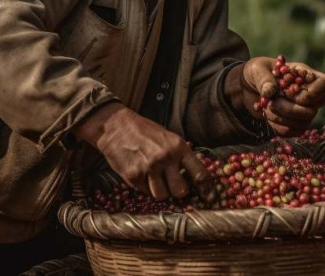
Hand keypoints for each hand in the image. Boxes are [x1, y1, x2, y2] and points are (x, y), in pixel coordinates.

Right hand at [72, 103, 212, 200]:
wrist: (115, 126)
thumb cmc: (144, 132)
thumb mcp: (168, 138)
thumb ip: (180, 156)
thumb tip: (194, 178)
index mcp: (179, 147)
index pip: (199, 173)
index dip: (206, 189)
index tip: (208, 198)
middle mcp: (166, 158)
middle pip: (181, 191)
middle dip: (177, 191)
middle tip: (172, 185)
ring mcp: (149, 168)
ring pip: (162, 195)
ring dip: (159, 191)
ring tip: (154, 178)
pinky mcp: (133, 176)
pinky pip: (145, 192)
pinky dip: (144, 187)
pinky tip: (141, 174)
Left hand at [228, 57, 324, 136]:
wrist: (248, 87)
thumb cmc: (257, 73)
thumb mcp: (256, 69)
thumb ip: (263, 78)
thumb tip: (271, 92)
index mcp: (305, 75)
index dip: (316, 91)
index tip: (293, 91)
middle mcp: (309, 94)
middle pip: (313, 109)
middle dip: (289, 108)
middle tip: (272, 100)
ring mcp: (304, 111)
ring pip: (303, 123)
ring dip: (280, 117)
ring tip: (267, 106)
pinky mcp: (294, 124)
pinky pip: (292, 132)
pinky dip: (277, 126)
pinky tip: (268, 115)